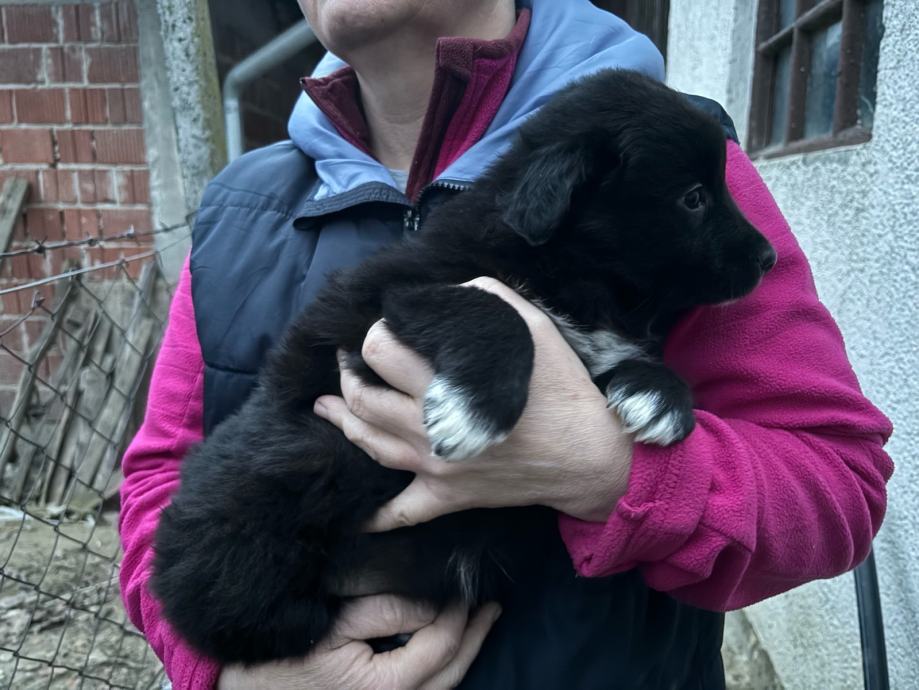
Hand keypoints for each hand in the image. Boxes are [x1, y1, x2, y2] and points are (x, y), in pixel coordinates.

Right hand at [217, 595, 500, 689]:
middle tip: (490, 606)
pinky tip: (443, 645)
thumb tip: (434, 603)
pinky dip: (438, 667)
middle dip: (473, 637)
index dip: (458, 615)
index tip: (466, 587)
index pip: (439, 646)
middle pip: (450, 672)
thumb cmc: (281, 654)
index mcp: (385, 688)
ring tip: (477, 622)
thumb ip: (388, 611)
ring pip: (439, 686)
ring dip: (461, 653)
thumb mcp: (334, 623)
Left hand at [313, 277, 633, 529]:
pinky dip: (377, 516)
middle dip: (350, 372)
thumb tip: (449, 295)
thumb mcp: (533, 328)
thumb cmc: (562, 390)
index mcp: (446, 383)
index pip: (381, 352)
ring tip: (325, 405)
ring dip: (342, 421)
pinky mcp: (446, 495)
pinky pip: (403, 511)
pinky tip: (357, 515)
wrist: (589, 456)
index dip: (375, 334)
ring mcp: (434, 465)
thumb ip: (487, 300)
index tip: (384, 327)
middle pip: (364, 397)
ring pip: (369, 443)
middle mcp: (429, 426)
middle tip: (352, 358)